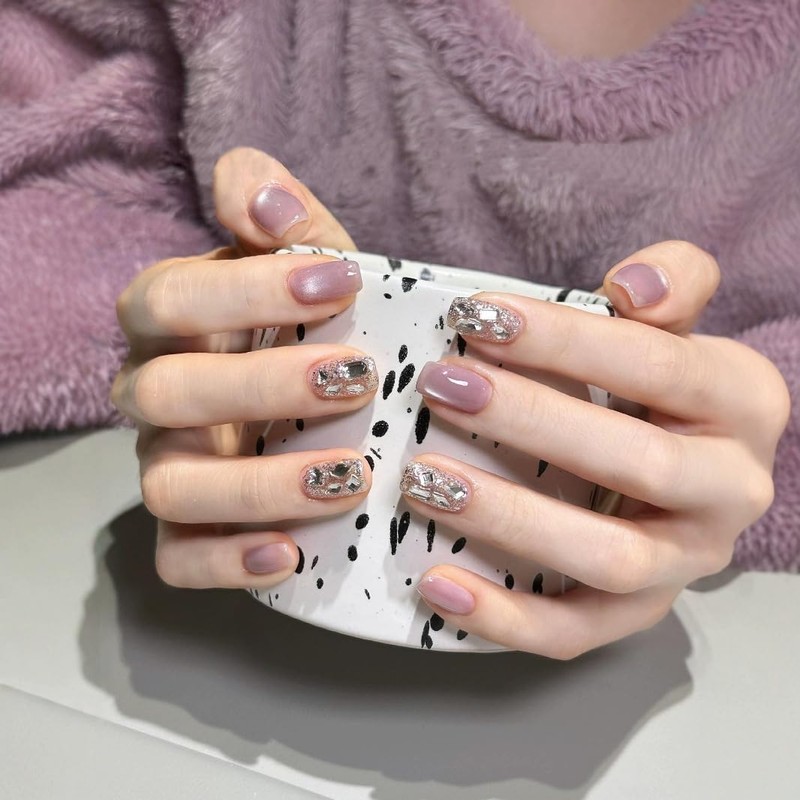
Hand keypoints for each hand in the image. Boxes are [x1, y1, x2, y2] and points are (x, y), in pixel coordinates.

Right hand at [111, 148, 373, 587]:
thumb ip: (287, 221)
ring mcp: (168, 465)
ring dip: (259, 484)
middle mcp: (156, 393)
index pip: (172, 298)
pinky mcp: (189, 529)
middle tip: (357, 378)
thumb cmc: (312, 324)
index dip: (246, 290)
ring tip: (350, 475)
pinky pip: (179, 558)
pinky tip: (293, 553)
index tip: (339, 280)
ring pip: (169, 486)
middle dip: (262, 386)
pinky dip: (228, 562)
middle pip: (167, 393)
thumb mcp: (312, 264)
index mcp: (174, 322)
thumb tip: (261, 195)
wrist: (314, 401)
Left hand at [403, 241, 790, 657]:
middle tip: (442, 388)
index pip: (657, 365)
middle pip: (636, 462)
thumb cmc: (659, 387)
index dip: (564, 341)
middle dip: (531, 422)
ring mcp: (686, 563)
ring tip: (425, 482)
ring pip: (608, 558)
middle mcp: (732, 490)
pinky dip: (504, 617)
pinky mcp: (639, 613)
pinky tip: (436, 585)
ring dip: (510, 520)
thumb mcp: (676, 324)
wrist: (690, 464)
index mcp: (741, 403)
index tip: (476, 318)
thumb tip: (633, 287)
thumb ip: (670, 283)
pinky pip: (577, 632)